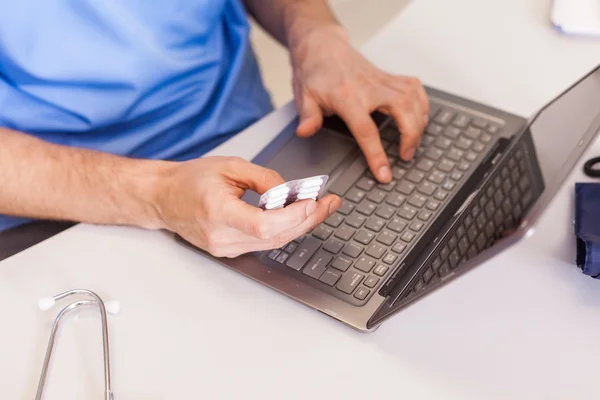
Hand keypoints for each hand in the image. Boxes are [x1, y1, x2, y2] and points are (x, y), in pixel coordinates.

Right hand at [156, 156, 340, 257]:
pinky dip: (284, 229)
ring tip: (319, 207)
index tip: (313, 202)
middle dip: (308, 219)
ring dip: (300, 225)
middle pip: (276, 237)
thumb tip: (290, 193)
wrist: (165, 198)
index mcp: (218, 211)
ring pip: (274, 243)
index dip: (293, 216)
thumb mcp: (230, 166)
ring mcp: (225, 248)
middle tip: (329, 203)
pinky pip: (265, 244)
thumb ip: (264, 178)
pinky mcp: (229, 251)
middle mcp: (221, 236)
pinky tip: (297, 216)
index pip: (263, 225)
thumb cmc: (191, 180)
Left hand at [290, 26, 429, 182]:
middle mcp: (370, 88)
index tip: (384, 173)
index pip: (366, 131)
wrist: (322, 46)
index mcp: (348, 97)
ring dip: (419, 122)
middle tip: (406, 156)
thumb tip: (305, 132)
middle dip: (411, 136)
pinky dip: (422, 103)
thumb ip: (308, 116)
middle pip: (403, 110)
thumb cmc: (314, 72)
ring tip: (413, 142)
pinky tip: (420, 118)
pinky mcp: (389, 76)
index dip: (377, 155)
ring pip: (413, 98)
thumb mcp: (304, 96)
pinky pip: (414, 87)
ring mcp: (382, 81)